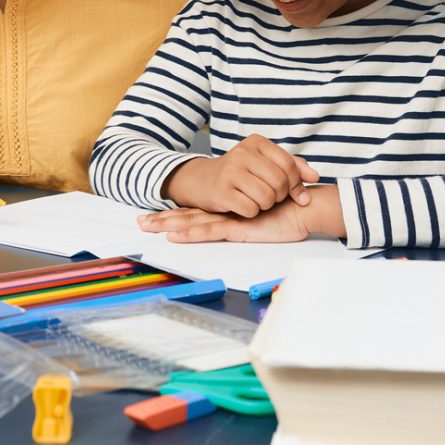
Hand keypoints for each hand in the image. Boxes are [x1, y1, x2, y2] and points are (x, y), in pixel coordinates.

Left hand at [139, 184, 345, 242]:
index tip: (154, 215)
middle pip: (188, 214)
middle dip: (162, 218)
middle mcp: (224, 212)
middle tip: (139, 222)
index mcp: (227, 209)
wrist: (306, 208)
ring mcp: (229, 218)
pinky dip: (190, 233)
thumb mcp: (264, 217)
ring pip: (192, 221)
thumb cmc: (289, 211)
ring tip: (145, 226)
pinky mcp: (238, 226)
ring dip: (167, 224)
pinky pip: (210, 231)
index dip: (175, 212)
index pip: (196, 211)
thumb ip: (251, 216)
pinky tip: (173, 236)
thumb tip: (247, 219)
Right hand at [162, 134, 318, 216]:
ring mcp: (230, 172)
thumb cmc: (240, 173)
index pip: (289, 165)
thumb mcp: (264, 162)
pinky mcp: (221, 192)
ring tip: (257, 201)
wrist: (202, 181)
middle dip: (280, 196)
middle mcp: (242, 153)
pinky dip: (252, 212)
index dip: (298, 184)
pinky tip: (244, 206)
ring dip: (266, 206)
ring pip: (267, 198)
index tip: (298, 195)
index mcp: (256, 143)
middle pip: (279, 183)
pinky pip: (251, 209)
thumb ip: (292, 167)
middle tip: (272, 198)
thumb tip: (315, 176)